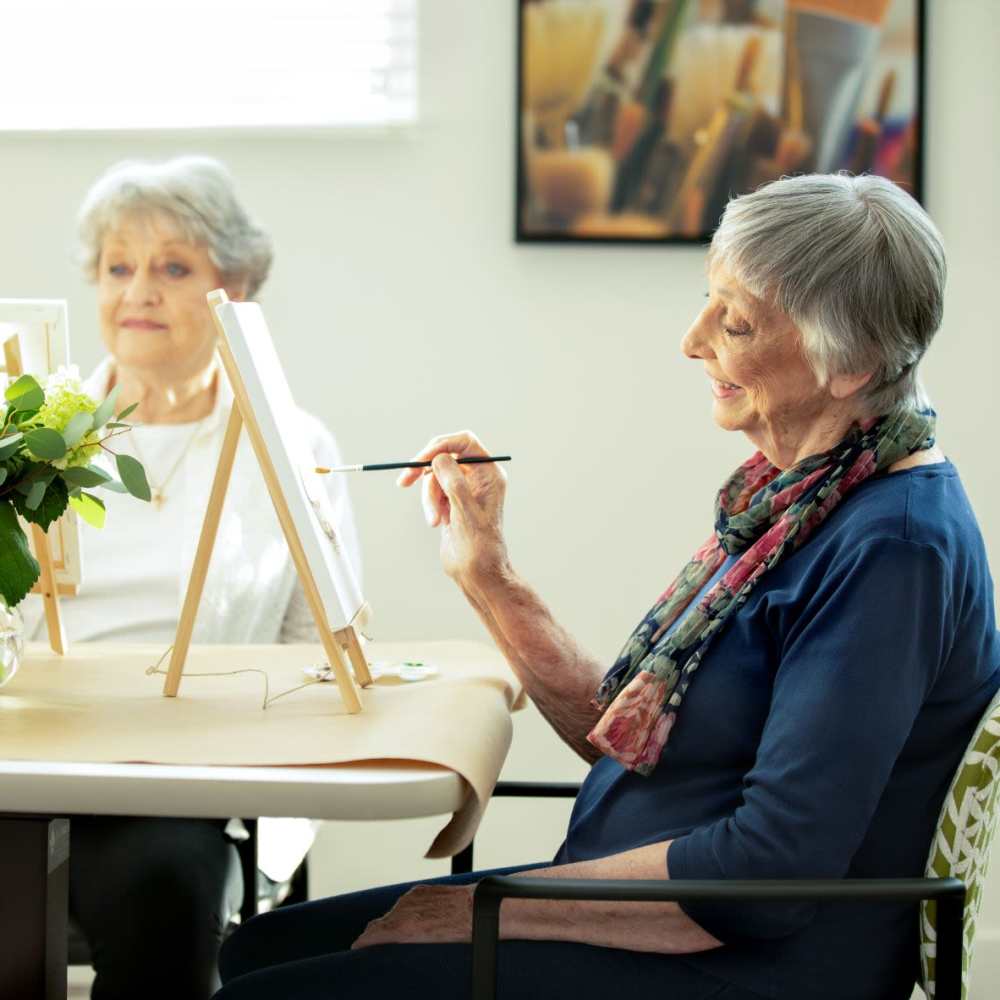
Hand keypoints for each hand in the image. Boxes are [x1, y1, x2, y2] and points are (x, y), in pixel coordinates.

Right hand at [350, 884, 474, 948]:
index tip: (357, 948)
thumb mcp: (425, 945)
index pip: (372, 934)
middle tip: (368, 945)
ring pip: (390, 912)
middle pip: (378, 923)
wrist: (475, 909)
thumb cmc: (455, 933)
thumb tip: (390, 943)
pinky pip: (403, 903)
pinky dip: (401, 911)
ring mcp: (410, 898)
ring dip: (389, 922)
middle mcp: (403, 909)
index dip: (363, 942)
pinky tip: (406, 919)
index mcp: (403, 927)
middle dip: (373, 935)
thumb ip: (402, 940)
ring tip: (388, 934)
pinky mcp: (419, 890)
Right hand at [397, 430, 508, 584]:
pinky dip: (429, 504)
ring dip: (428, 496)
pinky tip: (437, 522)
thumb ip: (453, 480)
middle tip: (405, 479)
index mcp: (489, 473)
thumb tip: (439, 456)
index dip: (441, 445)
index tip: (422, 458)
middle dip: (426, 470)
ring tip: (434, 519)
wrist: (476, 572)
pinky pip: (432, 491)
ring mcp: (464, 489)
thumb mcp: (465, 510)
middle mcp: (478, 477)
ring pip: (435, 476)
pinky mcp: (451, 501)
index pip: (465, 442)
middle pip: (445, 456)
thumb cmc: (479, 545)